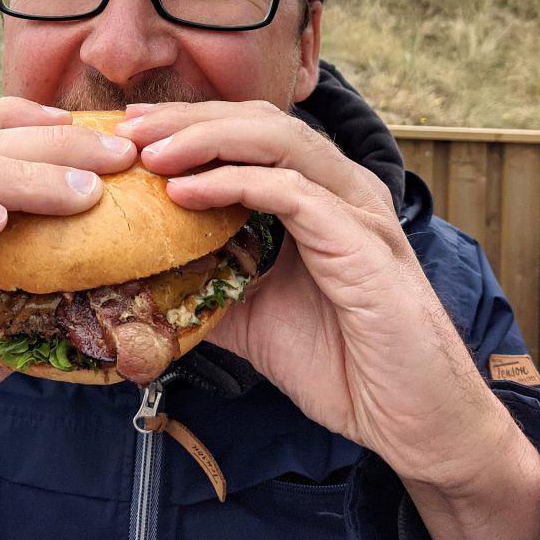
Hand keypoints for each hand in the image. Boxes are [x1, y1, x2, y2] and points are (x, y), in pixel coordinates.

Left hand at [117, 101, 506, 482]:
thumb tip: (139, 279)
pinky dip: (233, 184)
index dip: (192, 121)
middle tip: (130, 128)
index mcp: (321, 193)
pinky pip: (290, 193)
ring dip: (207, 139)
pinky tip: (185, 193)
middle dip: (190, 118)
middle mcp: (341, 187)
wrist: (409, 420)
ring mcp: (356, 209)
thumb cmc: (342, 363)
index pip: (251, 131)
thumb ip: (208, 284)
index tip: (134, 128)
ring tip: (150, 152)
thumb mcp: (253, 315)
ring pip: (278, 141)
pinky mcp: (361, 242)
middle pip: (260, 121)